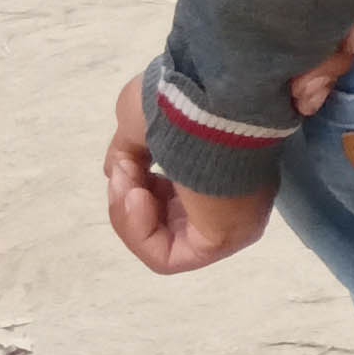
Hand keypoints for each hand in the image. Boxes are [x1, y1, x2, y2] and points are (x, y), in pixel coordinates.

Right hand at [104, 72, 272, 274]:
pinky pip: (166, 257)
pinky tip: (135, 196)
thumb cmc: (185, 104)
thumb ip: (131, 153)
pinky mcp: (223, 240)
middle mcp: (236, 196)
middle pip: (165, 219)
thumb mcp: (145, 123)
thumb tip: (118, 174)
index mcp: (226, 166)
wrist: (210, 97)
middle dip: (130, 197)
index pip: (172, 194)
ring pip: (161, 241)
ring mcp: (232, 221)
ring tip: (128, 178)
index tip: (125, 162)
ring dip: (128, 212)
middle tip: (123, 171)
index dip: (136, 182)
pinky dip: (138, 231)